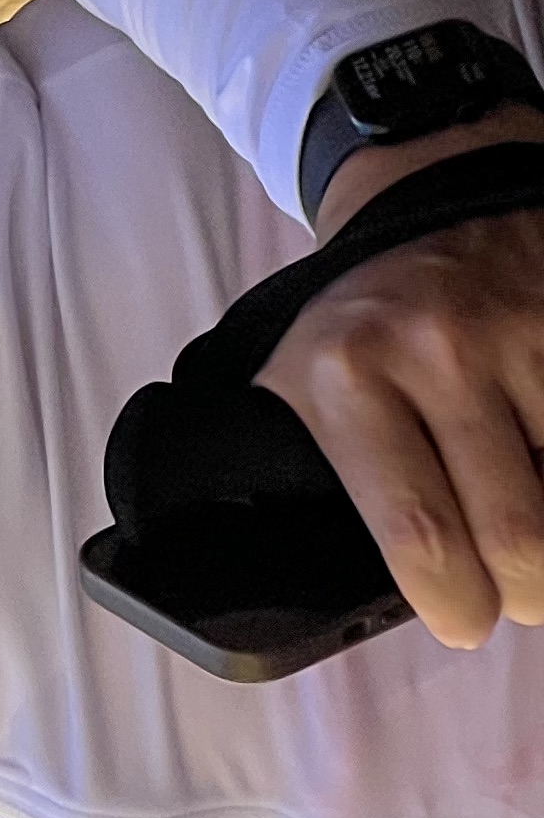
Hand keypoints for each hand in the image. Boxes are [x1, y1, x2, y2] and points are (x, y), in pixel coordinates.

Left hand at [264, 102, 543, 646]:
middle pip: (514, 529)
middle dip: (522, 591)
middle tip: (515, 603)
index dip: (450, 598)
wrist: (433, 194)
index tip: (463, 624)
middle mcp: (437, 353)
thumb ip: (315, 466)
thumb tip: (338, 583)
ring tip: (533, 557)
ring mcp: (521, 332)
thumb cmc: (358, 317)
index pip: (415, 527)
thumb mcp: (296, 380)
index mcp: (346, 378)